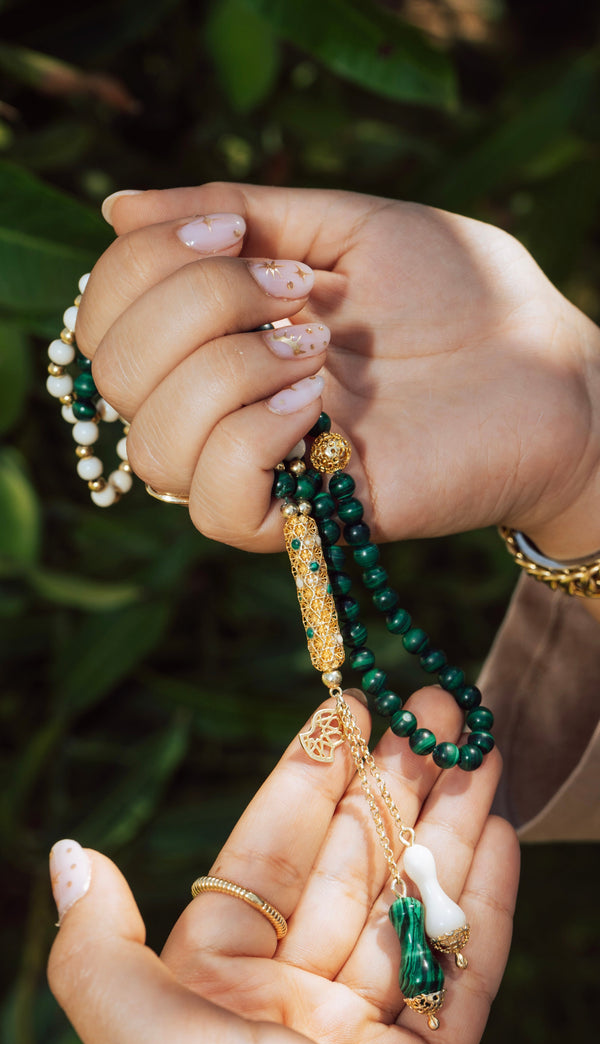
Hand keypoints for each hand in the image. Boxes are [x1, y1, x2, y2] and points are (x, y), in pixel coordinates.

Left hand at [48, 689, 518, 1043]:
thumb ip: (100, 956)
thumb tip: (71, 853)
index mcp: (215, 991)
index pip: (266, 852)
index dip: (310, 774)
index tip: (347, 707)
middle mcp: (285, 1006)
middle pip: (349, 866)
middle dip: (395, 783)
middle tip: (437, 706)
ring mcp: (360, 1038)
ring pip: (411, 905)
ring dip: (448, 823)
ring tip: (481, 747)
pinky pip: (461, 970)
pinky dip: (483, 900)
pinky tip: (500, 831)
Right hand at [76, 183, 599, 558]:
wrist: (551, 373)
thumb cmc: (462, 297)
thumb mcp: (346, 225)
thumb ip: (238, 212)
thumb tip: (115, 210)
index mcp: (220, 335)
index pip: (106, 318)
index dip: (143, 266)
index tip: (235, 232)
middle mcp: (222, 406)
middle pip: (115, 377)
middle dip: (193, 306)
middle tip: (293, 288)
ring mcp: (261, 467)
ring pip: (152, 447)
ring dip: (224, 372)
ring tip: (317, 350)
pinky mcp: (307, 521)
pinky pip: (216, 505)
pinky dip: (248, 441)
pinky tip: (314, 405)